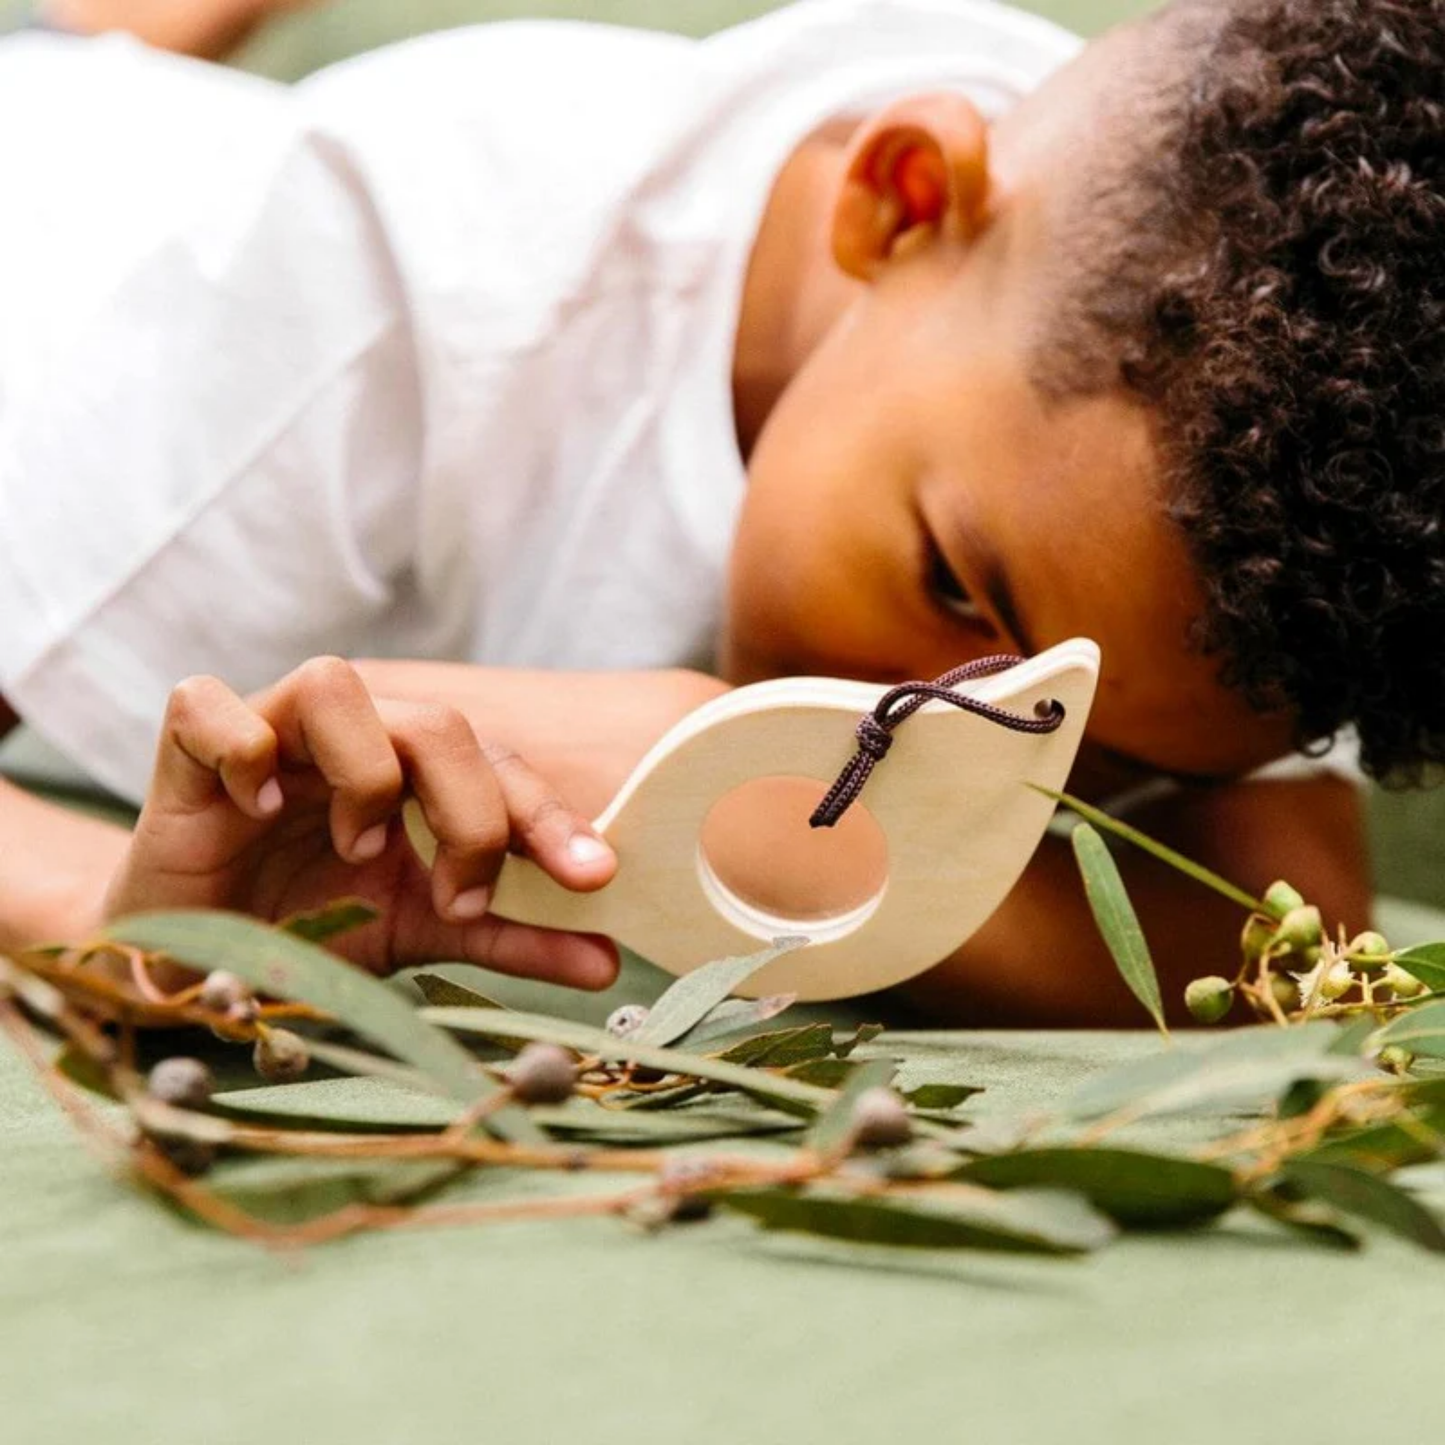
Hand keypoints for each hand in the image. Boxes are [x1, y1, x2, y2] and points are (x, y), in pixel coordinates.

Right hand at [101, 657, 620, 986]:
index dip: (548, 818)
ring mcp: (269, 733)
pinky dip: (241, 748)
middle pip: (435, 722)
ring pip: (333, 683)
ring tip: (360, 849)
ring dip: (364, 771)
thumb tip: (609, 962)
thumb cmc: (311, 928)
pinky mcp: (184, 748)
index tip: (592, 880)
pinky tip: (258, 811)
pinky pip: (207, 702)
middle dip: (469, 811)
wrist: (188, 958)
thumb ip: (509, 938)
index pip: (498, 766)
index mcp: (412, 770)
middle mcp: (351, 738)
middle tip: (461, 896)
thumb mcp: (420, 932)